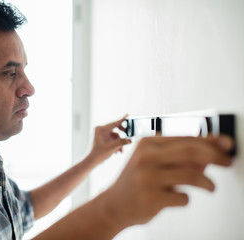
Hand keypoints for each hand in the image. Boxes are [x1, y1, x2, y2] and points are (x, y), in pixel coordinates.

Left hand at [89, 115, 131, 163]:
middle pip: (115, 129)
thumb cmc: (98, 154)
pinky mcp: (103, 138)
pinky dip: (116, 145)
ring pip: (115, 136)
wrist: (91, 161)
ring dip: (119, 143)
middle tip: (129, 138)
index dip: (122, 120)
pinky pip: (113, 139)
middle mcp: (100, 130)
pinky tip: (117, 152)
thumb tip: (130, 140)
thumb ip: (121, 143)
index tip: (127, 115)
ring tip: (120, 151)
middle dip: (122, 136)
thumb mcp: (111, 148)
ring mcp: (102, 134)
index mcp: (100, 129)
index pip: (114, 123)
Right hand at [103, 135, 233, 228]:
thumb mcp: (153, 162)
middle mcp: (145, 157)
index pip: (184, 137)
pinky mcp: (151, 198)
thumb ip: (179, 156)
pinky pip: (183, 197)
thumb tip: (211, 153)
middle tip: (227, 161)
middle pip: (190, 151)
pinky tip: (179, 197)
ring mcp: (147, 178)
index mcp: (147, 144)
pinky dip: (186, 199)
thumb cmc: (136, 181)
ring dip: (207, 182)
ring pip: (191, 175)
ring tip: (210, 187)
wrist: (113, 204)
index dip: (210, 140)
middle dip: (215, 156)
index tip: (226, 144)